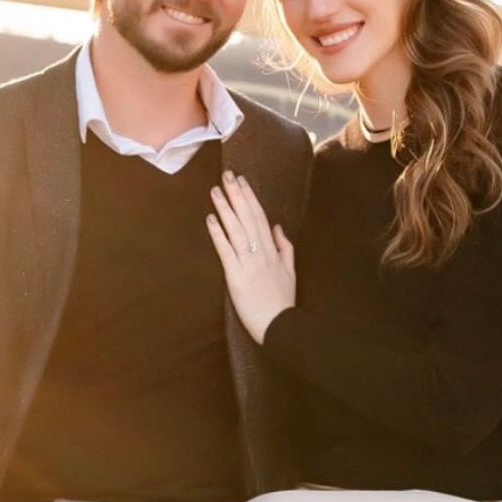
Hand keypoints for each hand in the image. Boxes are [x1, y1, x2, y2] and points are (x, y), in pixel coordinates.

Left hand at [208, 171, 295, 343]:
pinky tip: (211, 219)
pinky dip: (218, 234)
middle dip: (237, 195)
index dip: (250, 198)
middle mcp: (261, 253)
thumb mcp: (291, 271)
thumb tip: (277, 226)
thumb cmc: (283, 301)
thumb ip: (285, 247)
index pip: (260, 217)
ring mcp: (249, 264)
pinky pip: (226, 251)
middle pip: (248, 218)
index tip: (242, 181)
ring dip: (226, 208)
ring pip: (237, 230)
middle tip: (227, 175)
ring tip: (216, 191)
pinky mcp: (237, 277)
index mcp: (273, 251)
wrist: (280, 326)